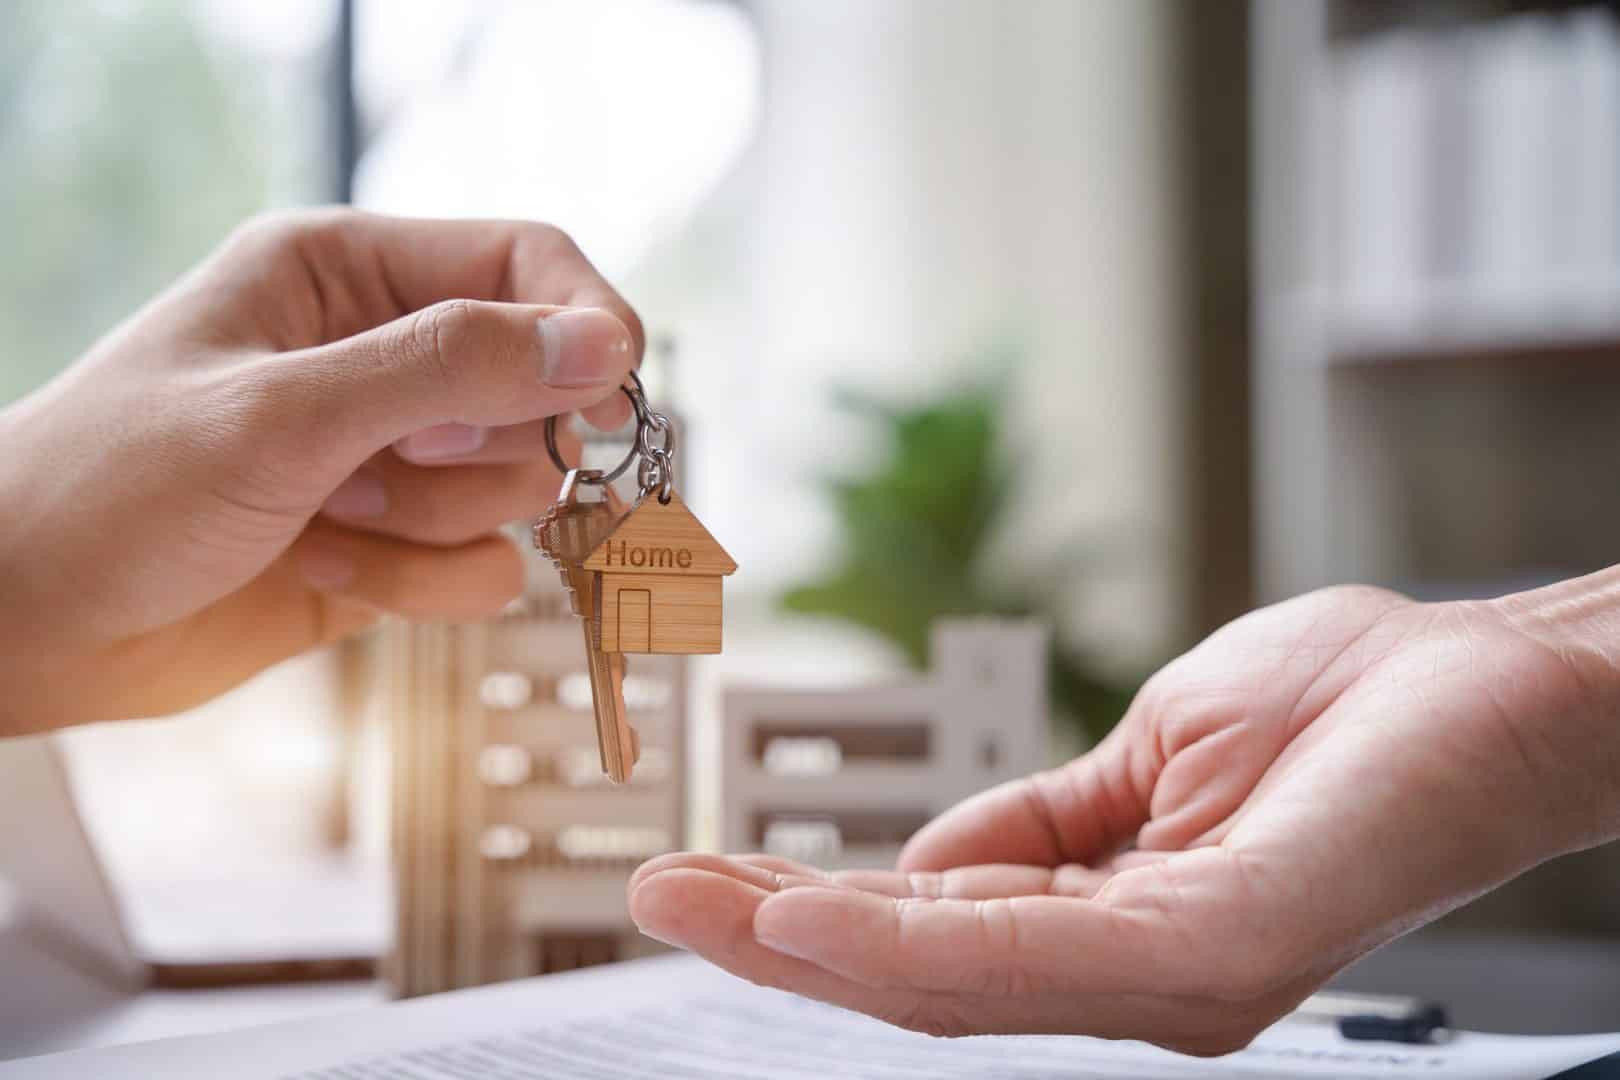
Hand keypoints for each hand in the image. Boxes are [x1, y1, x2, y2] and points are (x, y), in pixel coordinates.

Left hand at [0, 209, 640, 732]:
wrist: (29, 625)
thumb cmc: (116, 488)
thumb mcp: (283, 411)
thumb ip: (449, 367)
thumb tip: (603, 345)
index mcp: (348, 274)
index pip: (525, 264)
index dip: (584, 322)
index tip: (615, 393)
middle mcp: (383, 357)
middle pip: (541, 388)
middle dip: (480, 447)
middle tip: (388, 464)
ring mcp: (393, 456)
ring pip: (521, 488)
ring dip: (436, 521)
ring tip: (327, 518)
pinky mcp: (398, 544)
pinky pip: (487, 567)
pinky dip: (422, 583)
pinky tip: (327, 569)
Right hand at [629, 580, 1619, 1054]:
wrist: (1499, 683)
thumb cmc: (1351, 717)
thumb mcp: (1146, 757)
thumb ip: (1034, 822)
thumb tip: (918, 856)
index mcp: (1122, 933)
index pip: (940, 942)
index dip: (816, 919)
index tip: (709, 881)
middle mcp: (1144, 980)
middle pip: (927, 979)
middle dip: (780, 942)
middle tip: (658, 900)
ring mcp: (1182, 975)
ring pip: (960, 979)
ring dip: (812, 945)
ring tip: (697, 906)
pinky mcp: (1225, 943)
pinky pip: (1041, 953)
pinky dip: (917, 941)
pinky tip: (818, 918)